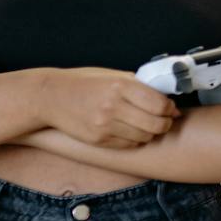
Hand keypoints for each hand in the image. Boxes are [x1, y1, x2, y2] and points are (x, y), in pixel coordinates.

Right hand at [38, 67, 179, 148]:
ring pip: (144, 137)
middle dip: (165, 123)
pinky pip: (128, 144)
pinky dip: (135, 140)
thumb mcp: (112, 76)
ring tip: (147, 124)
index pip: (159, 104)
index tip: (169, 107)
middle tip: (164, 119)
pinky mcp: (99, 139)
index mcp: (120, 86)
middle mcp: (113, 106)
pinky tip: (131, 130)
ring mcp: (105, 125)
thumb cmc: (84, 83)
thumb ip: (138, 85)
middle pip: (156, 124)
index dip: (169, 108)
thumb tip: (166, 99)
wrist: (51, 97)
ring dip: (151, 132)